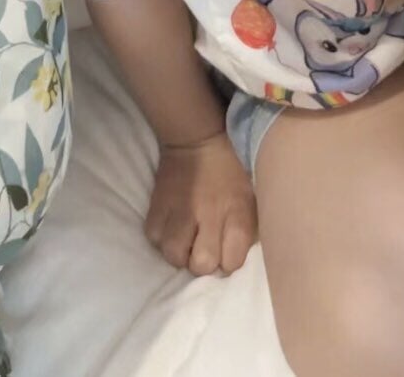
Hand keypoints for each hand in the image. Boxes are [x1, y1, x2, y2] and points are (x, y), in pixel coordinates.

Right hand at [144, 130, 256, 275]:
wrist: (197, 139)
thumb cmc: (229, 170)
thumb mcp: (249, 196)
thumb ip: (245, 228)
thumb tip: (234, 259)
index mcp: (237, 212)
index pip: (232, 262)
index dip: (229, 263)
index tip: (226, 252)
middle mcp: (209, 214)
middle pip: (201, 264)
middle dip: (202, 263)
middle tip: (202, 248)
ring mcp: (180, 210)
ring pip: (173, 254)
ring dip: (179, 253)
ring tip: (184, 242)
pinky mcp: (158, 204)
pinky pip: (154, 236)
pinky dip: (160, 238)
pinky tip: (169, 229)